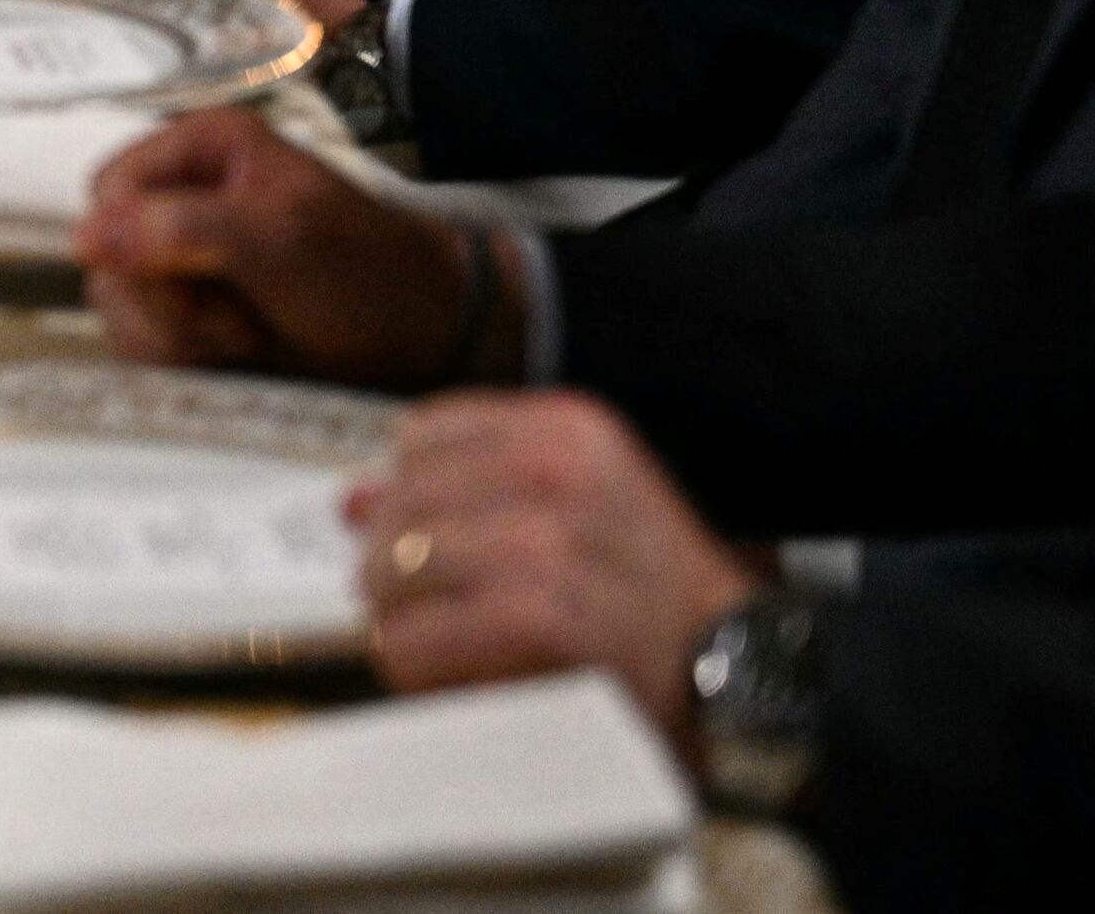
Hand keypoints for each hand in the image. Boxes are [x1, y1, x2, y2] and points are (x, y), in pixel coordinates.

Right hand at [76, 106, 508, 386]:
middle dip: (166, 302)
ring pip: (119, 305)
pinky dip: (186, 360)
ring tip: (249, 337)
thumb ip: (181, 230)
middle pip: (106, 256)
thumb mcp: (279, 239)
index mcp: (201, 148)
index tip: (188, 276)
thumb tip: (83, 237)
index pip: (108, 189)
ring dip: (179, 337)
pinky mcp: (193, 315)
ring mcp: (185, 261)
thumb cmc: (369, 275)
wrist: (428, 343)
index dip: (132, 241)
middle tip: (238, 319)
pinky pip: (144, 341)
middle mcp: (184, 197)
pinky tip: (240, 354)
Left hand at [351, 393, 758, 741]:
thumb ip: (473, 487)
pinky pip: (435, 627)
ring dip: (390, 604)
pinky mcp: (553, 619)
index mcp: (567, 428)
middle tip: (389, 592)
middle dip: (385, 551)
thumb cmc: (649, 590)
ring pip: (410, 557)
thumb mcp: (580, 501)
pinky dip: (411, 650)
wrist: (739, 665)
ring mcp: (558, 542)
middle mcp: (561, 471)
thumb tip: (355, 499)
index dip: (400, 485)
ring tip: (403, 629)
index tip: (397, 523)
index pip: (426, 432)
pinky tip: (422, 663)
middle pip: (407, 496)